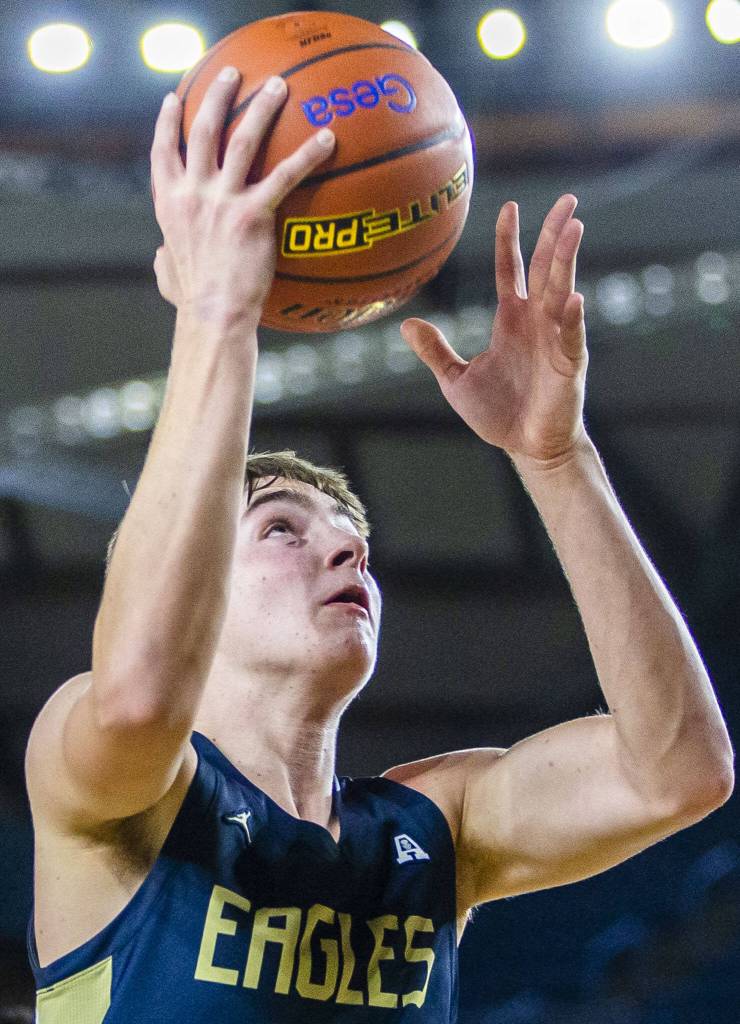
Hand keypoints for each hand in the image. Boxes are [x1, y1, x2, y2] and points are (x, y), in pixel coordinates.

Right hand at [149, 69, 335, 328]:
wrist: (212, 317)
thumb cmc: (193, 304)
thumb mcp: (169, 275)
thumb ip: (165, 259)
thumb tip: (162, 257)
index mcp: (170, 205)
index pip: (162, 153)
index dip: (166, 123)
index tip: (172, 100)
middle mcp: (192, 194)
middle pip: (202, 130)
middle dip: (216, 95)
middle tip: (232, 74)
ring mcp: (220, 201)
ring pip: (241, 140)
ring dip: (261, 108)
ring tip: (278, 86)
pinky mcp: (252, 215)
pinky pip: (284, 176)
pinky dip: (306, 155)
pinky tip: (328, 139)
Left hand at [400, 195, 587, 464]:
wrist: (526, 448)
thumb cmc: (497, 414)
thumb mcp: (456, 380)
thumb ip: (435, 351)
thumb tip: (406, 324)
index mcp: (512, 320)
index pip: (513, 269)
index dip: (510, 239)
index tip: (510, 206)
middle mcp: (537, 322)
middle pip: (547, 268)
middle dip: (555, 233)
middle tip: (567, 199)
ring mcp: (556, 340)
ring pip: (563, 291)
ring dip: (568, 261)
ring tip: (574, 228)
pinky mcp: (568, 365)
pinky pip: (570, 337)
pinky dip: (571, 318)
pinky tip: (572, 297)